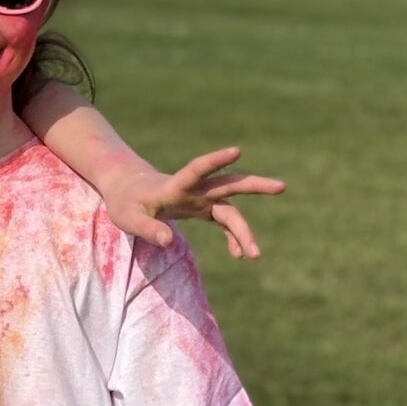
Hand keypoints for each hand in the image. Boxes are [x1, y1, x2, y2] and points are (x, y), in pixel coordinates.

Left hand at [107, 146, 285, 258]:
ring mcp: (200, 198)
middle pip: (228, 184)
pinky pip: (223, 221)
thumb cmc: (124, 202)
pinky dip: (232, 236)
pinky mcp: (201, 208)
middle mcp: (193, 190)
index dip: (215, 160)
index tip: (237, 150)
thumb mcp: (127, 218)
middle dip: (254, 185)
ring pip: (230, 206)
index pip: (197, 170)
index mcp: (174, 187)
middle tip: (282, 186)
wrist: (129, 188)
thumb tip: (168, 242)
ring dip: (243, 228)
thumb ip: (147, 229)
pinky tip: (239, 255)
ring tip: (255, 255)